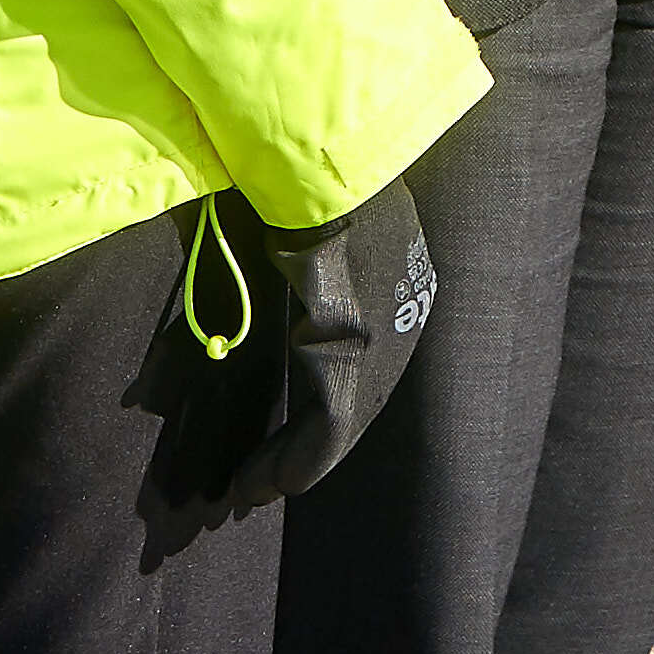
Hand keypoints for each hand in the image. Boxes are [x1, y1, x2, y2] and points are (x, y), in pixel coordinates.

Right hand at [180, 180, 438, 509]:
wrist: (317, 162)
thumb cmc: (302, 177)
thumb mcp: (310, 225)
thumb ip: (302, 260)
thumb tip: (278, 271)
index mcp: (400, 277)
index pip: (364, 360)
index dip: (324, 399)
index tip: (289, 428)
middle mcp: (402, 314)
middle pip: (356, 400)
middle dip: (307, 444)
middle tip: (264, 477)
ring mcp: (382, 336)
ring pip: (339, 425)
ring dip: (289, 463)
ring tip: (251, 490)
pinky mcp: (350, 354)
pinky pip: (326, 429)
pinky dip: (290, 462)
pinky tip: (260, 484)